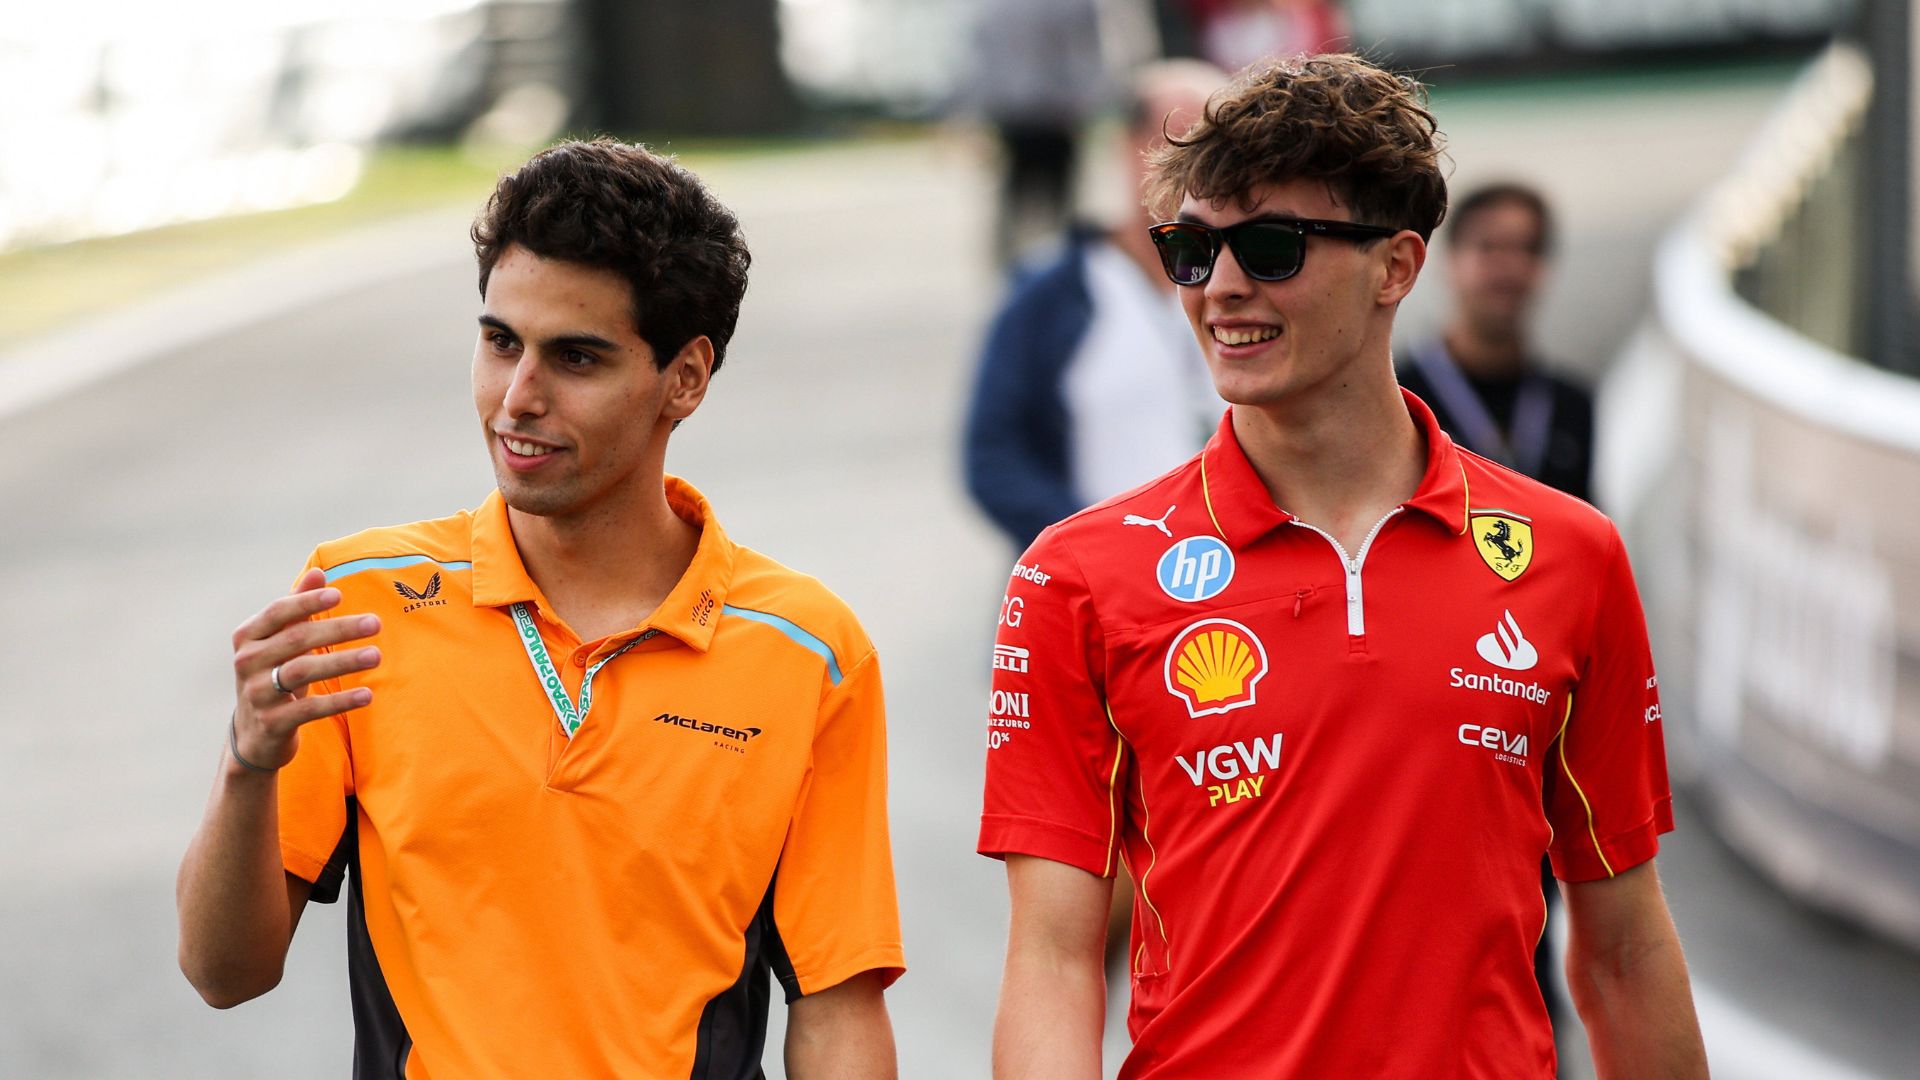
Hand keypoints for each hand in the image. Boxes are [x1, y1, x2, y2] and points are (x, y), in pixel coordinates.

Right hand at [229, 568, 380, 771]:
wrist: (254, 734)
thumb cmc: (273, 675)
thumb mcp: (280, 642)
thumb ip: (297, 608)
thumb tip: (319, 572)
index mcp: (247, 637)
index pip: (278, 612)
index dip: (307, 601)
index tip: (340, 595)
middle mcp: (246, 662)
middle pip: (296, 639)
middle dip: (338, 629)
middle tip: (376, 623)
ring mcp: (257, 694)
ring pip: (302, 671)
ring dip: (343, 662)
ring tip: (377, 655)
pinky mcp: (272, 722)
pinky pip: (309, 709)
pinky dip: (339, 701)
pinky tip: (367, 695)